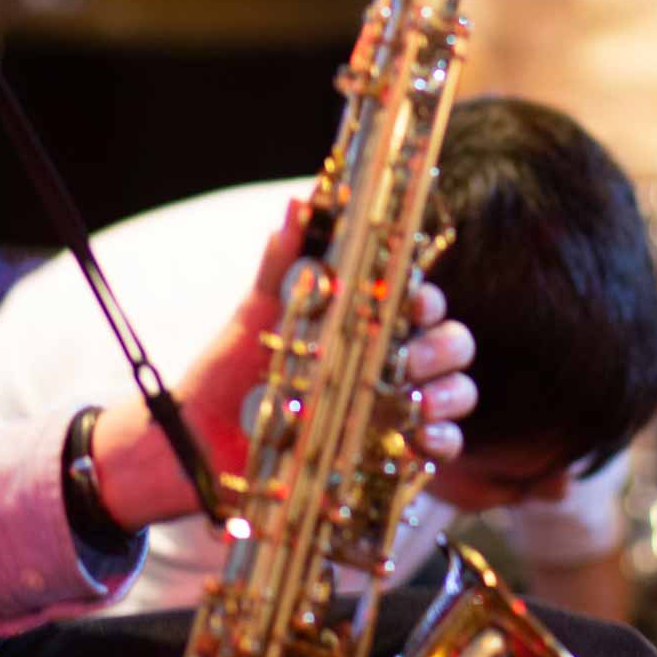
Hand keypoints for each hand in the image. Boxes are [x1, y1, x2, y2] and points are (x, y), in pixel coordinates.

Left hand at [92, 200, 477, 529]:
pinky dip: (442, 441)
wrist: (200, 443)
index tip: (415, 301)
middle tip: (409, 360)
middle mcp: (388, 361)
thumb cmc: (229, 371)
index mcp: (364, 320)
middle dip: (442, 347)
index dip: (427, 296)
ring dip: (449, 393)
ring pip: (457, 391)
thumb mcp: (255, 313)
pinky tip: (421, 441)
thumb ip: (282, 261)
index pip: (419, 298)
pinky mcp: (390, 453)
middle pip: (450, 342)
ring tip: (418, 403)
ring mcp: (394, 407)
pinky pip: (442, 446)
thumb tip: (300, 204)